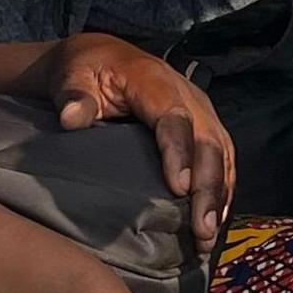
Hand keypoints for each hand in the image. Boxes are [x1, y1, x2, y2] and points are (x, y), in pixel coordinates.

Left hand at [47, 34, 236, 247]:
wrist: (101, 57)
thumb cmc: (85, 71)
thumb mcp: (71, 78)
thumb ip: (74, 97)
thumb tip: (72, 118)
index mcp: (155, 81)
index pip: (174, 117)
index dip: (179, 152)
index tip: (179, 188)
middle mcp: (187, 94)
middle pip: (207, 140)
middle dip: (208, 186)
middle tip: (202, 229)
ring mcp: (200, 110)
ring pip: (221, 153)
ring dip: (219, 195)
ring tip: (209, 236)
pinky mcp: (205, 125)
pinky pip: (222, 158)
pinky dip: (222, 190)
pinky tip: (214, 221)